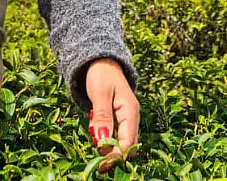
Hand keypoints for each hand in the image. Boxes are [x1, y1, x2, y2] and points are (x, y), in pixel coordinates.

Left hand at [86, 58, 139, 172]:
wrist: (100, 60)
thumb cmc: (100, 74)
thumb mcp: (99, 93)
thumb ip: (102, 117)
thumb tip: (102, 142)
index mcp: (130, 111)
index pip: (128, 142)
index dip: (116, 156)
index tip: (101, 167)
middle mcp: (132, 117)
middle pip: (128, 145)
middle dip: (113, 156)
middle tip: (97, 165)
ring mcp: (126, 118)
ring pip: (121, 142)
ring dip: (109, 148)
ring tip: (94, 142)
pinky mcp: (119, 118)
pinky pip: (116, 135)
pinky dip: (106, 139)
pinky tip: (96, 135)